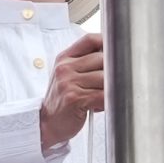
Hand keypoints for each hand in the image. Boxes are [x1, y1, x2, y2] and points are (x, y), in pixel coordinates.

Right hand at [41, 33, 104, 154]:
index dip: (107, 43)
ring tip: (103, 96)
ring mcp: (69, 82)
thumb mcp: (67, 76)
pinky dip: (106, 101)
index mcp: (64, 58)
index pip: (90, 40)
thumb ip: (85, 63)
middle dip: (112, 72)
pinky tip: (99, 105)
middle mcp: (65, 68)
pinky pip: (101, 95)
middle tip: (113, 82)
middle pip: (102, 59)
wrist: (46, 123)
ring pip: (104, 78)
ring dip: (110, 89)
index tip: (117, 52)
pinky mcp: (74, 98)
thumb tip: (114, 57)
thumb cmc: (62, 100)